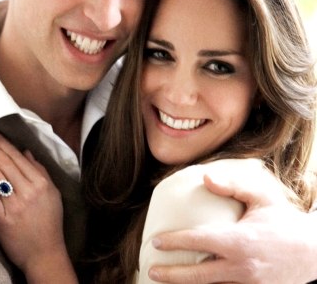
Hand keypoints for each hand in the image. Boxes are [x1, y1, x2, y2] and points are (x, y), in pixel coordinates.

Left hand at [0, 127, 75, 282]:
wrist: (45, 254)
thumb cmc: (49, 224)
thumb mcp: (53, 194)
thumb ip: (41, 171)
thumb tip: (26, 152)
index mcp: (40, 183)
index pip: (16, 156)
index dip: (0, 141)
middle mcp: (28, 191)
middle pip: (3, 162)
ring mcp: (15, 205)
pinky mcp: (3, 219)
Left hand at [148, 170, 316, 282]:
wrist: (315, 253)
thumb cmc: (285, 222)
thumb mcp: (263, 198)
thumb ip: (233, 186)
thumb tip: (205, 178)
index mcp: (240, 241)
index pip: (199, 241)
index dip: (174, 241)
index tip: (156, 242)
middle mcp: (242, 267)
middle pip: (198, 275)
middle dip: (171, 275)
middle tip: (151, 271)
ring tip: (166, 283)